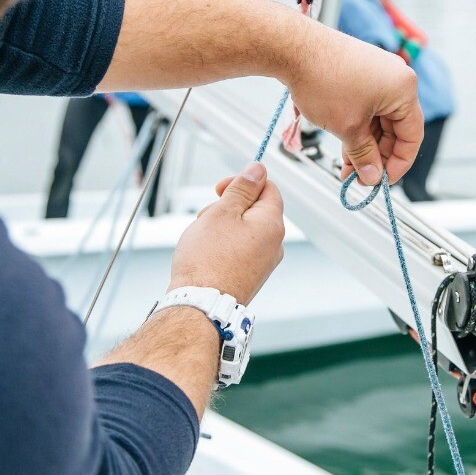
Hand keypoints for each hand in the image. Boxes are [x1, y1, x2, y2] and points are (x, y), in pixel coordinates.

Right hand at [169, 162, 283, 304]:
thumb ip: (242, 188)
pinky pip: (241, 249)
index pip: (268, 188)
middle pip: (254, 209)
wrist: (201, 305)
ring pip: (244, 229)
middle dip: (229, 206)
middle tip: (207, 217)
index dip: (243, 182)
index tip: (220, 188)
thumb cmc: (208, 260)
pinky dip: (224, 245)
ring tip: (203, 239)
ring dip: (223, 226)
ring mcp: (264, 262)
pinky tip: (207, 254)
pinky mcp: (252, 275)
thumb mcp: (222, 212)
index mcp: (272, 224)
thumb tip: (258, 169)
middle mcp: (274, 244)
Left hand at [287, 22, 422, 185]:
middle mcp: (396, 78)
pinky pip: (366, 107)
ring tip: (347, 167)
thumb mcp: (347, 128)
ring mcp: (378, 73)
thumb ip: (364, 156)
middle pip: (395, 129)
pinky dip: (357, 127)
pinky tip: (344, 146)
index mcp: (404, 89)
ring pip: (378, 120)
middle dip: (376, 156)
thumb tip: (372, 176)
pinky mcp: (360, 72)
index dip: (399, 163)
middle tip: (360, 177)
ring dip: (364, 145)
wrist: (293, 48)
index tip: (383, 181)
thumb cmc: (322, 79)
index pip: (413, 136)